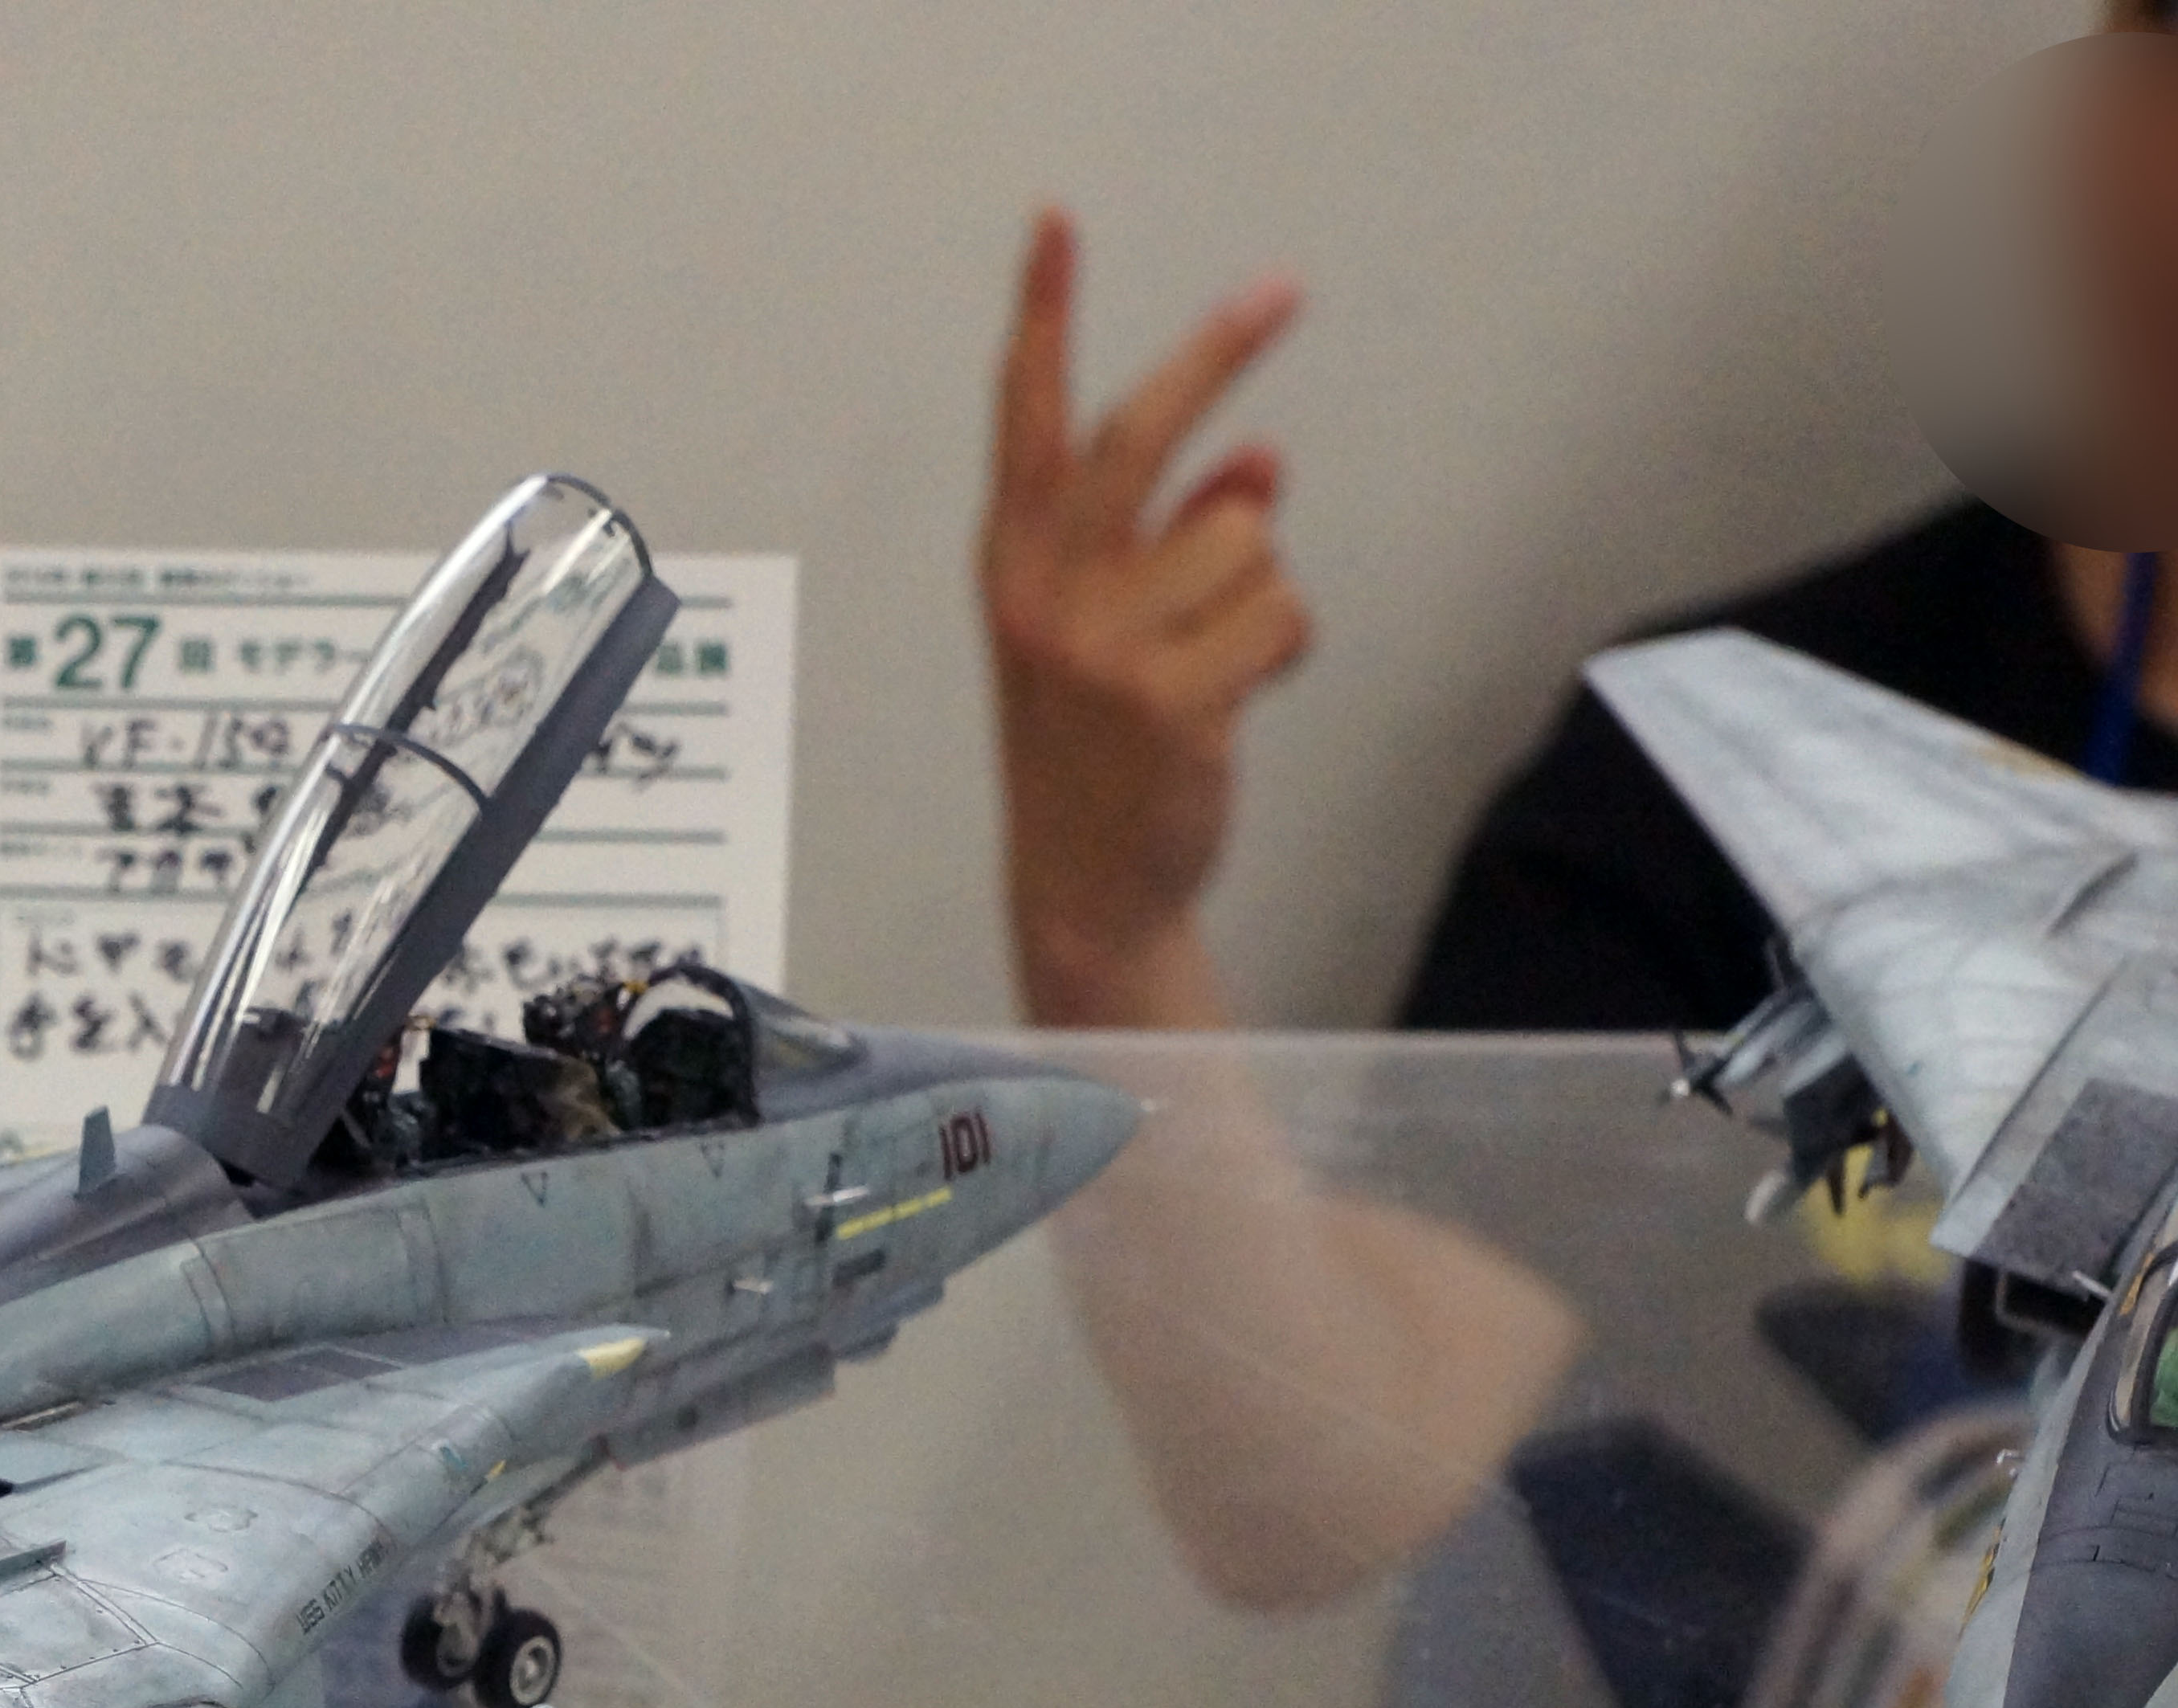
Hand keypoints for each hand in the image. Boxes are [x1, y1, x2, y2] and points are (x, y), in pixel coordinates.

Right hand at [982, 211, 1313, 1028]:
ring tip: (1216, 663)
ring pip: (1245, 537)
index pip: (1028, 421)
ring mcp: (1105, 648)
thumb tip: (1262, 465)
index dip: (1044, 318)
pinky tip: (1236, 699)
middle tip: (1282, 291)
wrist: (1089, 891)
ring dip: (1259, 592)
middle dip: (1216, 354)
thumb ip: (1174, 539)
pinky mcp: (1172, 698)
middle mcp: (1046, 596)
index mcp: (1014, 569)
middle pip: (1140, 435)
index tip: (1057, 225)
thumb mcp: (1112, 632)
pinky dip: (1283, 647)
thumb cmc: (1102, 753)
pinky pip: (1281, 609)